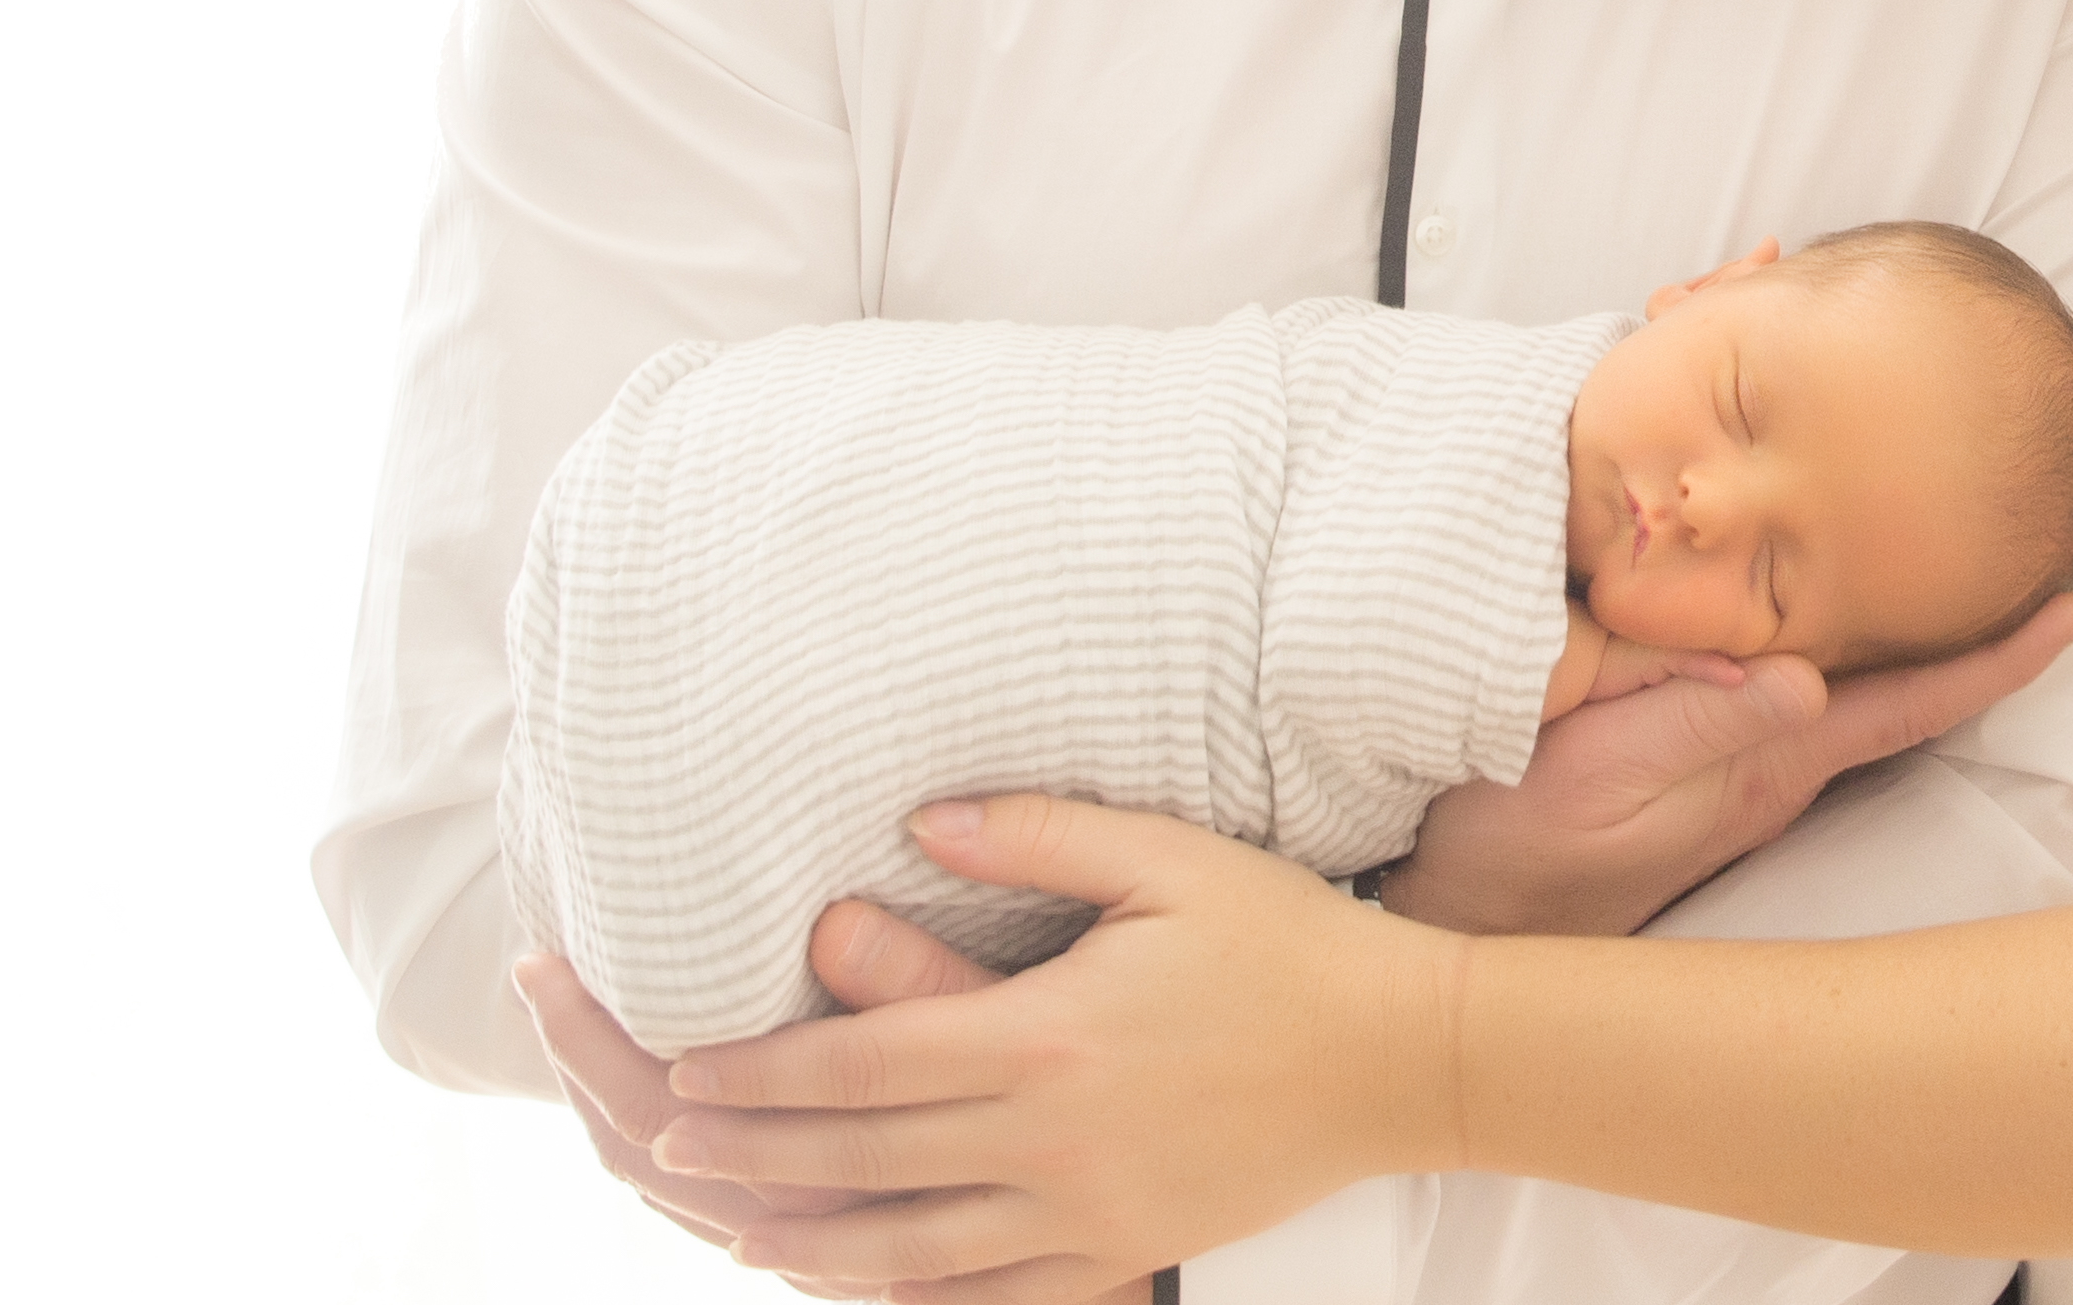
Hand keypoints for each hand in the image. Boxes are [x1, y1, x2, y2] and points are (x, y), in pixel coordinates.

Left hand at [654, 797, 1463, 1303]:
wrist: (1400, 1057)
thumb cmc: (1282, 940)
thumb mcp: (1163, 857)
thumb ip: (1034, 834)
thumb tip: (917, 817)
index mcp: (1043, 1036)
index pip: (861, 1066)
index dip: (760, 1077)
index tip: (687, 1076)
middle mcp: (1049, 1138)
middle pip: (864, 1161)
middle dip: (755, 1157)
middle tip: (671, 1148)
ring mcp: (1087, 1210)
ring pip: (912, 1248)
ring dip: (813, 1242)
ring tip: (741, 1231)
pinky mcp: (1127, 1251)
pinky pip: (1000, 1297)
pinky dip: (920, 1301)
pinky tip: (872, 1291)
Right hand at [1396, 591, 2072, 935]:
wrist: (1460, 924)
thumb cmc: (1516, 848)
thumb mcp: (1596, 775)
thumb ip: (1692, 722)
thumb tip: (1804, 681)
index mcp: (1768, 764)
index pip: (1910, 706)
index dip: (1999, 660)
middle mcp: (1772, 768)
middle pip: (1898, 692)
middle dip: (1971, 631)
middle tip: (2039, 553)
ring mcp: (1738, 773)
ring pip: (1841, 690)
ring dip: (1895, 635)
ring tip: (1948, 559)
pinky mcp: (1695, 768)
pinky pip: (1780, 694)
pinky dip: (1817, 647)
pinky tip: (1812, 611)